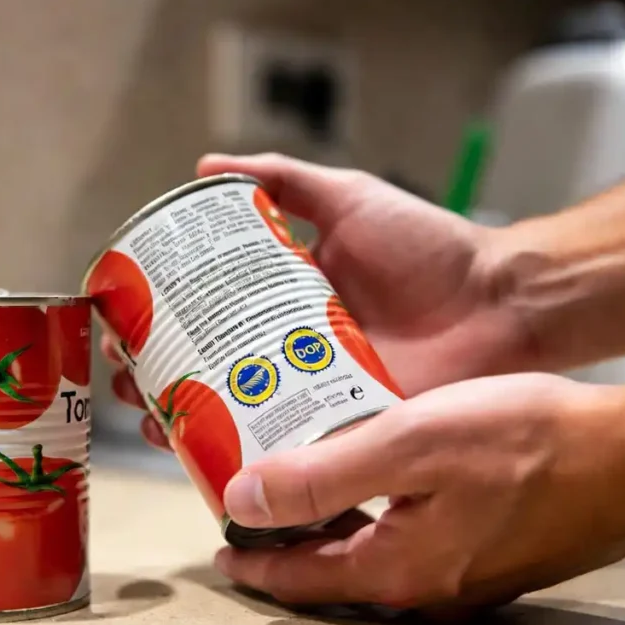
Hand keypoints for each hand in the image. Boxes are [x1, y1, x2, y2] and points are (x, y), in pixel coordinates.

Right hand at [104, 153, 531, 448]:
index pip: (207, 314)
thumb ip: (285, 179)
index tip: (124, 325)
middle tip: (128, 382)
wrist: (500, 303)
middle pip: (208, 371)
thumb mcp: (349, 198)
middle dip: (160, 380)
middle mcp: (289, 349)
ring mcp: (313, 393)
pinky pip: (287, 449)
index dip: (161, 323)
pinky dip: (246, 458)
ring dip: (189, 423)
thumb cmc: (429, 247)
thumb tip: (204, 164)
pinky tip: (209, 460)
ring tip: (155, 423)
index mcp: (284, 301)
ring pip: (236, 415)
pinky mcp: (342, 430)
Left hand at [213, 373, 624, 611]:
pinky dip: (374, 519)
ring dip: (331, 528)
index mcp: (399, 567)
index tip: (221, 550)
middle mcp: (428, 586)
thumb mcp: (410, 444)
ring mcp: (463, 575)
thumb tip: (246, 502)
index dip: (254, 563)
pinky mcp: (488, 553)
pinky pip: (409, 544)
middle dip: (287, 543)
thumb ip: (322, 477)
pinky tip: (373, 483)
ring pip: (371, 557)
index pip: (301, 580)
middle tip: (252, 508)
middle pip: (333, 573)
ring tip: (301, 489)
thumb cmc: (532, 441)